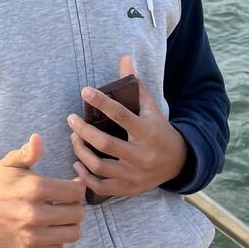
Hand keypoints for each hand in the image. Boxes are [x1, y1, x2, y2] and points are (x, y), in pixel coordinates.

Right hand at [0, 134, 85, 247]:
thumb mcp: (10, 163)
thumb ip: (28, 152)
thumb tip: (38, 138)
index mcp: (34, 189)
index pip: (76, 192)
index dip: (78, 187)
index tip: (72, 186)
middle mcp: (34, 214)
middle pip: (77, 214)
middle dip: (75, 206)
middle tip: (66, 202)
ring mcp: (30, 236)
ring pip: (72, 234)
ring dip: (70, 224)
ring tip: (61, 216)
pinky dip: (56, 239)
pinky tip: (48, 228)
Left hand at [67, 55, 187, 199]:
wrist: (177, 163)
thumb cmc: (159, 130)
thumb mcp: (151, 108)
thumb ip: (136, 86)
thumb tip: (124, 58)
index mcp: (147, 132)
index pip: (121, 115)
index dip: (101, 102)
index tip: (85, 91)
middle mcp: (140, 155)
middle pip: (105, 143)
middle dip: (83, 130)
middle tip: (71, 119)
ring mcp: (133, 174)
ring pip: (100, 166)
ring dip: (81, 152)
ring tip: (73, 138)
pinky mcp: (128, 188)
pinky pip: (101, 186)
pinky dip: (86, 176)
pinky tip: (77, 163)